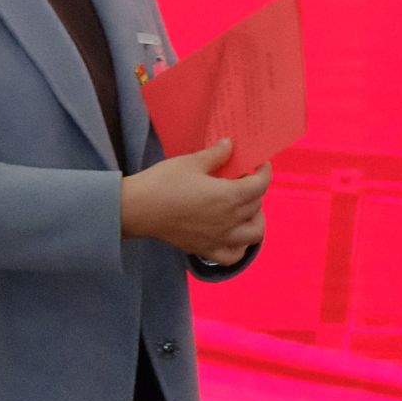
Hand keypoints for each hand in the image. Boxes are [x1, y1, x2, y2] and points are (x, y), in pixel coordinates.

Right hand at [120, 139, 270, 264]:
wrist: (137, 209)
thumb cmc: (163, 182)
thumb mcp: (191, 162)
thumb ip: (216, 155)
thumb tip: (230, 145)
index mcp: (229, 196)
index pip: (260, 185)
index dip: (264, 172)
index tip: (260, 164)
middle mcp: (230, 220)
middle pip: (257, 206)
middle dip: (255, 190)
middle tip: (242, 180)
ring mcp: (219, 238)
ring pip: (254, 234)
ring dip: (255, 219)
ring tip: (244, 208)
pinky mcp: (205, 249)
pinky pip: (233, 256)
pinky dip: (239, 247)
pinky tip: (233, 235)